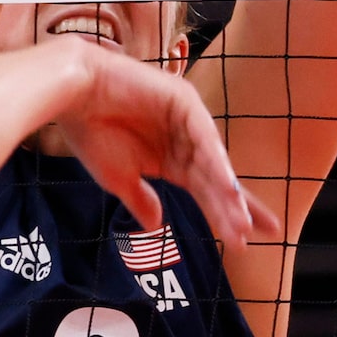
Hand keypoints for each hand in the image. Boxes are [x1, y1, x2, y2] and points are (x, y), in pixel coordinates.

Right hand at [51, 43, 279, 243]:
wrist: (72, 94)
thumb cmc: (90, 132)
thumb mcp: (118, 178)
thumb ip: (141, 199)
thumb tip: (156, 226)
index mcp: (172, 160)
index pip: (205, 191)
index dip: (223, 214)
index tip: (243, 242)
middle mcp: (185, 141)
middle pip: (217, 179)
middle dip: (237, 206)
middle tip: (265, 231)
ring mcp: (187, 119)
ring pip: (212, 161)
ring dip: (227, 190)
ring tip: (242, 219)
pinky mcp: (183, 101)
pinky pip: (202, 136)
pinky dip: (214, 160)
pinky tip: (226, 185)